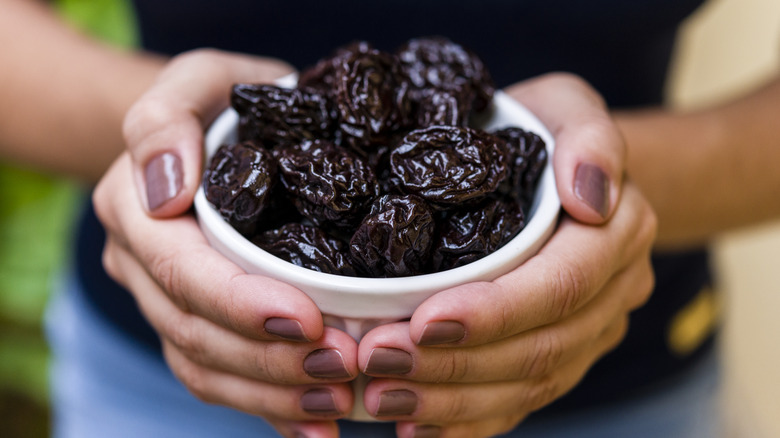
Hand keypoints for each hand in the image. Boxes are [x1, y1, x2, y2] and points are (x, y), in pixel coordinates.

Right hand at [93, 49, 357, 437]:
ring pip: (208, 369)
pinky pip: (224, 380)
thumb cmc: (225, 101)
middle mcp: (144, 266)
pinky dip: (271, 409)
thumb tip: (164, 188)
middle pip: (195, 333)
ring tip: (341, 399)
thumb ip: (165, 118)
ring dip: (274, 394)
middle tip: (344, 366)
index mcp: (137, 210)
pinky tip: (318, 426)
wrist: (226, 132)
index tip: (306, 320)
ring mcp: (168, 303)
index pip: (180, 272)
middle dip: (270, 360)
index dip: (238, 304)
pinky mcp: (200, 326)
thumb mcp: (197, 79)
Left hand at [356, 73, 657, 436]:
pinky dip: (467, 421)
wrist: (555, 171)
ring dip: (452, 399)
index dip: (496, 310)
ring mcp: (586, 334)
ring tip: (383, 394)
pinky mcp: (557, 357)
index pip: (561, 286)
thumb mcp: (567, 106)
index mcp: (617, 235)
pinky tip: (415, 424)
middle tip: (378, 359)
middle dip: (456, 362)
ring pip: (527, 384)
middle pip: (541, 347)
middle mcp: (610, 294)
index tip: (425, 320)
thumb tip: (591, 197)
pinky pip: (519, 402)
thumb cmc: (543, 131)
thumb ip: (589, 137)